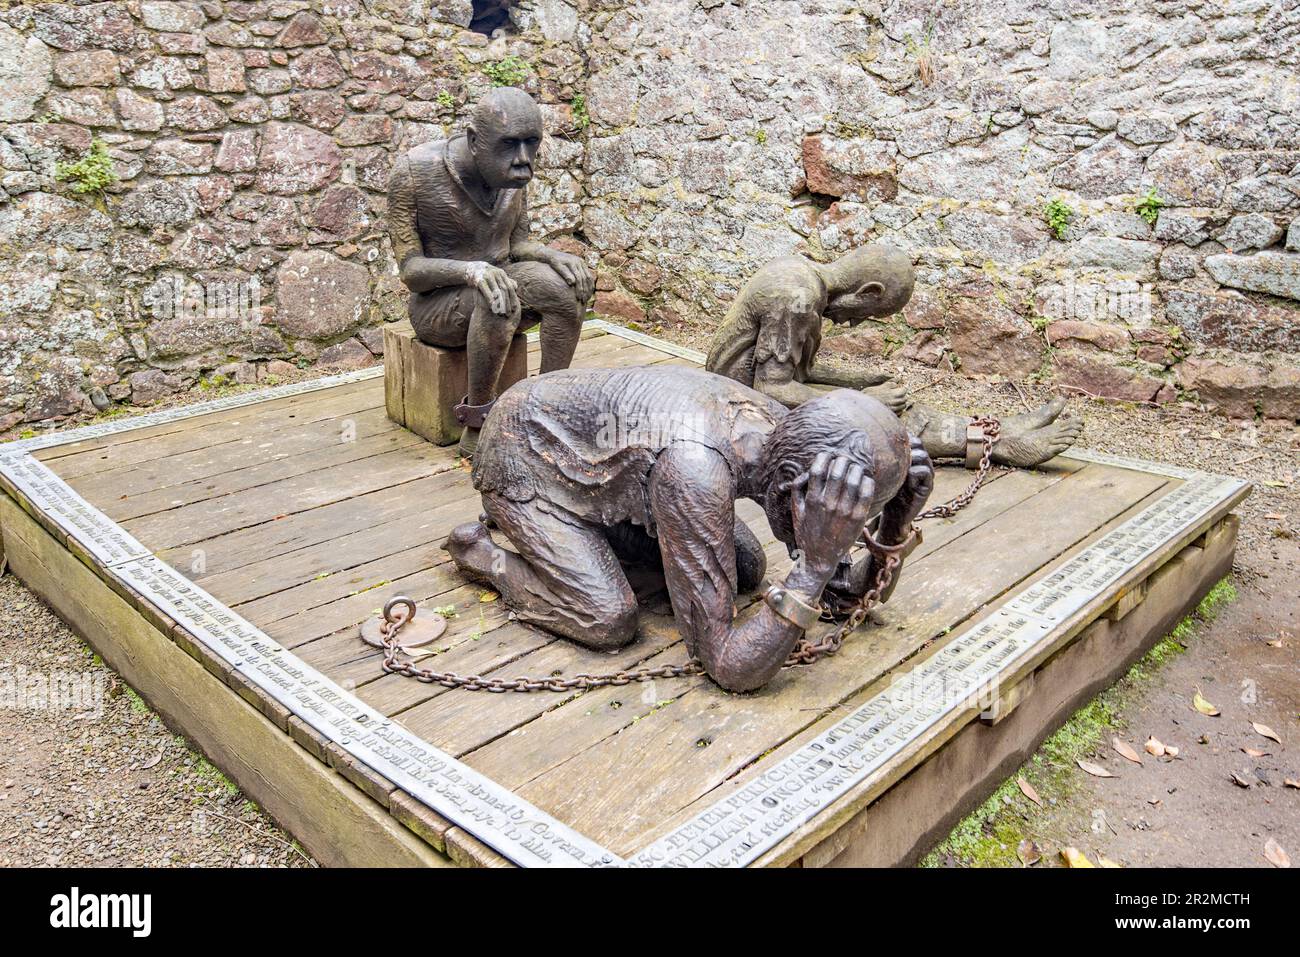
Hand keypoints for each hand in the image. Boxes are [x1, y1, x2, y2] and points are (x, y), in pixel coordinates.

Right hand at [467, 262, 518, 315]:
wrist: (471, 268)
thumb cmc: (486, 275)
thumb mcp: (496, 276)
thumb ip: (506, 281)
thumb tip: (515, 287)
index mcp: (501, 273)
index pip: (510, 287)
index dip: (512, 298)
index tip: (514, 309)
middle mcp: (496, 273)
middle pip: (504, 290)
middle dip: (507, 303)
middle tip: (508, 314)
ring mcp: (487, 275)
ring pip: (496, 291)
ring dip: (500, 303)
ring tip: (501, 313)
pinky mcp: (479, 280)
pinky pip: (486, 290)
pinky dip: (490, 299)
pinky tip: (492, 307)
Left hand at [546, 250, 594, 303]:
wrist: (553, 255)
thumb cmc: (553, 262)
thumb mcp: (557, 266)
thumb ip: (564, 274)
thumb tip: (572, 283)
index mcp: (573, 262)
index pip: (579, 278)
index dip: (580, 288)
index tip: (578, 298)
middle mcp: (580, 262)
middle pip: (585, 278)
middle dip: (585, 290)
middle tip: (583, 300)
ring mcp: (582, 263)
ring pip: (589, 277)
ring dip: (589, 288)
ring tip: (587, 298)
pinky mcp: (583, 265)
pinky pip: (589, 275)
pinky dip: (590, 284)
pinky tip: (589, 292)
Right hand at [791, 451, 875, 578]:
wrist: (819, 559)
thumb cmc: (807, 533)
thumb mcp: (796, 512)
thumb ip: (797, 490)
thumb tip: (804, 473)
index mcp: (812, 500)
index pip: (818, 470)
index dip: (824, 457)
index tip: (828, 455)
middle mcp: (828, 504)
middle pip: (838, 471)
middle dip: (842, 460)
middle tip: (844, 459)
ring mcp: (844, 512)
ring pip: (853, 480)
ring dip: (855, 468)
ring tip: (855, 467)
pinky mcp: (858, 519)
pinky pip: (866, 493)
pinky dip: (867, 481)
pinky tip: (865, 479)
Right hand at [862, 380, 908, 414]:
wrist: (863, 404)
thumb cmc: (871, 394)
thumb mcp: (881, 386)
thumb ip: (891, 384)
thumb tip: (897, 381)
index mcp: (894, 393)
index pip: (904, 390)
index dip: (901, 389)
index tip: (898, 389)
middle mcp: (895, 401)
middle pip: (904, 399)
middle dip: (902, 397)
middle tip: (896, 396)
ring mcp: (893, 409)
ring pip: (903, 407)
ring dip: (900, 404)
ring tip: (894, 402)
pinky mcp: (890, 414)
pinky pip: (899, 413)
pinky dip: (897, 410)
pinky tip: (892, 408)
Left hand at [883, 435, 933, 532]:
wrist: (894, 515)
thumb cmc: (886, 492)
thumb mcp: (883, 472)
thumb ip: (881, 458)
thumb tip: (863, 440)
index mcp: (912, 457)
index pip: (911, 438)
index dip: (900, 440)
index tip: (885, 447)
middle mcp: (921, 463)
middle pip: (918, 443)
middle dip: (905, 447)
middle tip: (891, 457)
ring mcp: (927, 474)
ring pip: (922, 455)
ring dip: (909, 459)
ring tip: (897, 469)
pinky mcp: (928, 486)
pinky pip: (925, 472)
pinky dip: (914, 472)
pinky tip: (903, 480)